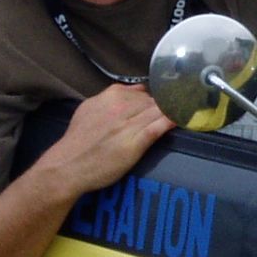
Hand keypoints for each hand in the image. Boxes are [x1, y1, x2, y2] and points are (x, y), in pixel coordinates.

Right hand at [41, 84, 175, 194]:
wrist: (68, 165)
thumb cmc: (79, 141)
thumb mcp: (90, 109)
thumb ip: (112, 98)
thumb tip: (138, 90)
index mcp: (111, 95)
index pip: (144, 93)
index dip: (155, 102)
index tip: (164, 106)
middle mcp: (121, 106)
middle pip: (154, 101)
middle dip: (165, 107)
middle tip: (177, 113)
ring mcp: (129, 123)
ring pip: (159, 111)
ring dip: (174, 111)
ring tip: (189, 111)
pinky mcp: (135, 141)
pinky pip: (159, 126)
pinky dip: (172, 121)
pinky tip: (183, 119)